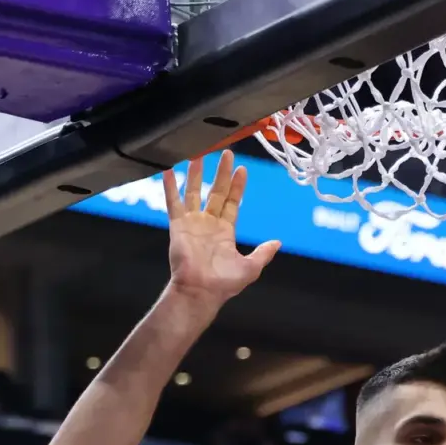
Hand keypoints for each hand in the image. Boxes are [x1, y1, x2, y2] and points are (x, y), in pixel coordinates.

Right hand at [163, 150, 280, 304]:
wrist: (201, 292)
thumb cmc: (224, 284)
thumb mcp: (251, 267)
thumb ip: (263, 253)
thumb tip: (278, 242)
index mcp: (225, 232)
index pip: (232, 202)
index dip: (237, 186)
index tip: (242, 169)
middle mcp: (208, 224)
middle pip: (215, 192)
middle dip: (221, 173)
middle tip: (226, 153)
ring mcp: (192, 223)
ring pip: (194, 192)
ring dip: (196, 174)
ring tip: (198, 154)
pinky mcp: (178, 226)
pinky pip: (173, 203)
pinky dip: (170, 187)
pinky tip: (168, 170)